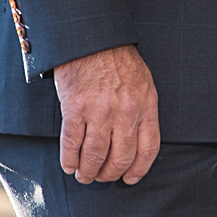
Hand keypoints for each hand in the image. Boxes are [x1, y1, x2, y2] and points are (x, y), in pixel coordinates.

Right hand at [52, 45, 160, 184]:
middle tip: (101, 177)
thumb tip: (137, 140)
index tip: (129, 179)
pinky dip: (69, 160)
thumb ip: (142, 110)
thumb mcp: (143, 82)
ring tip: (83, 175)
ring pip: (95, 156)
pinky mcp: (75, 109)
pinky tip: (69, 165)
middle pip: (121, 158)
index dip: (138, 170)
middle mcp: (125, 112)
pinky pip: (72, 144)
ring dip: (88, 172)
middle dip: (109, 174)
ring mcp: (100, 111)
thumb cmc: (117, 59)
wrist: (91, 37)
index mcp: (146, 105)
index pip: (148, 149)